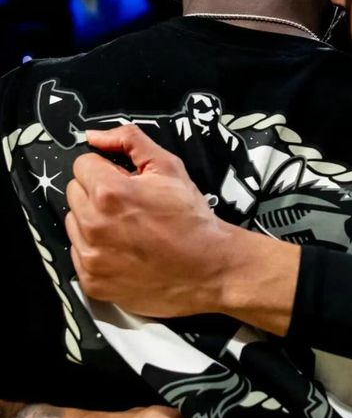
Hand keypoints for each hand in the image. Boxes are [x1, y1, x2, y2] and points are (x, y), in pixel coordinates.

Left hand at [65, 124, 298, 332]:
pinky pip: (80, 255)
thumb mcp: (169, 167)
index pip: (83, 165)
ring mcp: (91, 257)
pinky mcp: (93, 282)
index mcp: (109, 193)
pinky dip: (98, 251)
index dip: (107, 170)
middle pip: (74, 193)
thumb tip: (96, 136)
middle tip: (130, 207)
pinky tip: (125, 251)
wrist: (210, 267)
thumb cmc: (192, 220)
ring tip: (128, 230)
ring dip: (94, 223)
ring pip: (74, 224)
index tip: (126, 183)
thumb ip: (129, 141)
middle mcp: (94, 226)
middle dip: (97, 194)